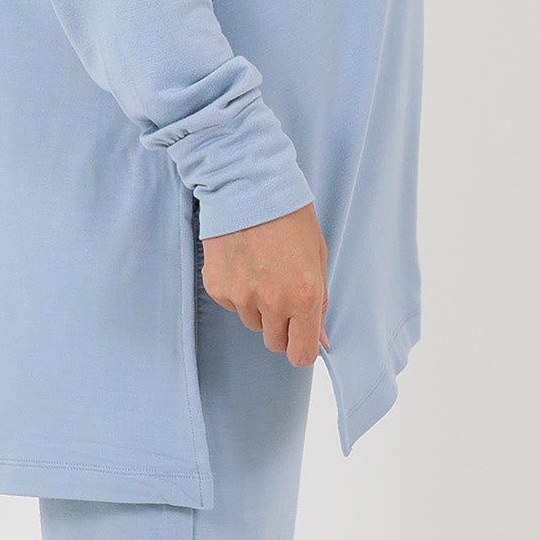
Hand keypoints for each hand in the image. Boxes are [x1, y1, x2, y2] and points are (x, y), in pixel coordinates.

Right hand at [200, 204, 326, 367]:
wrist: (247, 184)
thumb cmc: (290, 215)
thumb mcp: (318, 256)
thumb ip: (320, 301)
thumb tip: (322, 339)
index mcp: (304, 296)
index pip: (300, 354)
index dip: (301, 348)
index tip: (301, 338)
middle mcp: (271, 302)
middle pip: (274, 342)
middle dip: (281, 327)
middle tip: (283, 294)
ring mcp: (240, 296)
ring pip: (252, 322)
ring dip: (259, 307)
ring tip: (262, 269)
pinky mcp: (217, 287)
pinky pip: (232, 304)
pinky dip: (239, 291)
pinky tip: (244, 262)